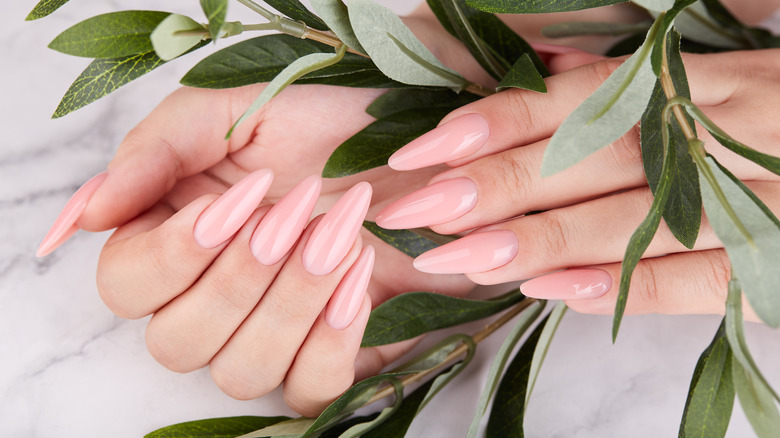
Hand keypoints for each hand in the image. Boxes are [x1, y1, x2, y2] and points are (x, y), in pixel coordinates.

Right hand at [37, 83, 473, 415]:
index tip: (240, 201)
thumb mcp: (236, 111)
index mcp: (174, 236)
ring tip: (342, 235)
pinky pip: (309, 392)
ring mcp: (271, 334)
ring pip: (241, 372)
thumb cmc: (327, 122)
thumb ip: (156, 151)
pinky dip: (332, 342)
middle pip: (177, 342)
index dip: (174, 255)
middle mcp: (213, 296)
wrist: (418, 144)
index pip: (126, 287)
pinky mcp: (330, 356)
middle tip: (300, 210)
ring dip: (292, 303)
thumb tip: (87, 214)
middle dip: (242, 277)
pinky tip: (360, 280)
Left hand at [376, 49, 779, 322]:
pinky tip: (554, 293)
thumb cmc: (770, 115)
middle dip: (496, 184)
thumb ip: (627, 81)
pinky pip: (699, 279)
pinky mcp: (778, 260)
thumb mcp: (708, 79)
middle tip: (414, 210)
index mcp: (696, 82)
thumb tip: (544, 67)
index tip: (422, 151)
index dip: (497, 123)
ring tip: (459, 257)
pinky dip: (626, 287)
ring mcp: (753, 199)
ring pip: (634, 219)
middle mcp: (717, 135)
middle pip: (592, 158)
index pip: (579, 100)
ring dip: (541, 240)